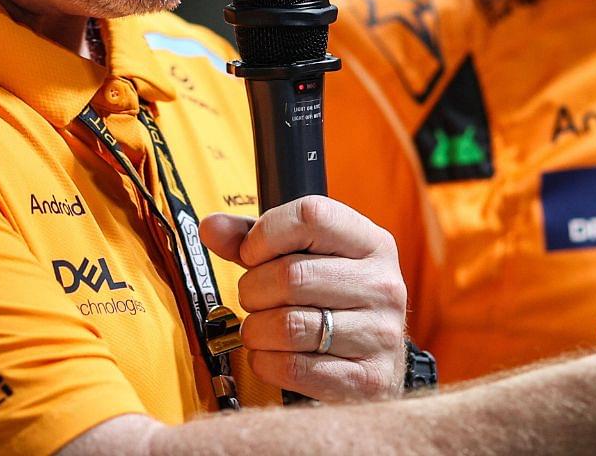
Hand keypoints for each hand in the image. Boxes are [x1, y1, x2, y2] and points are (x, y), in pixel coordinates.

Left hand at [200, 196, 406, 402]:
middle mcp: (383, 284)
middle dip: (253, 289)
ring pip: (288, 326)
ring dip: (256, 330)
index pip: (311, 216)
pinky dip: (266, 362)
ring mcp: (379, 334)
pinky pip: (293, 369)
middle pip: (291, 275)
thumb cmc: (333, 300)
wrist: (376, 361)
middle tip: (255, 298)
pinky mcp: (366, 379)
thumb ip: (256, 238)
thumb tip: (212, 228)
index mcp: (371, 243)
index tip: (251, 254)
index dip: (265, 234)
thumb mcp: (306, 257)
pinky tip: (271, 354)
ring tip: (262, 328)